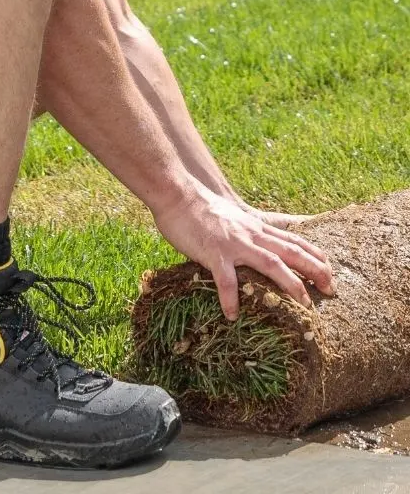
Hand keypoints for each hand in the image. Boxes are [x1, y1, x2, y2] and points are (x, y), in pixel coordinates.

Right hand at [150, 184, 335, 319]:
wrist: (177, 194)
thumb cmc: (200, 207)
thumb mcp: (233, 214)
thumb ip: (248, 227)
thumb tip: (258, 237)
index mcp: (256, 227)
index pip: (294, 240)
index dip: (315, 256)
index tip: (331, 272)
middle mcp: (251, 234)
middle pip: (291, 253)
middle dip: (315, 272)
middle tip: (331, 293)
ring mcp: (234, 244)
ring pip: (271, 264)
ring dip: (291, 285)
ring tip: (304, 308)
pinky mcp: (213, 252)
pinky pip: (226, 279)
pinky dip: (231, 298)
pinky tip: (232, 315)